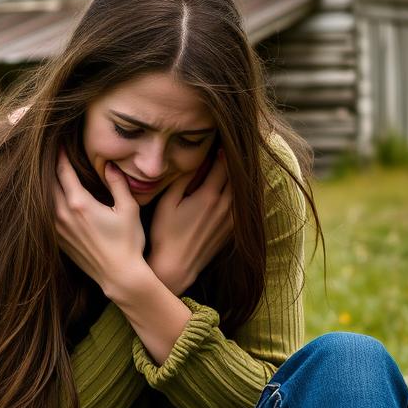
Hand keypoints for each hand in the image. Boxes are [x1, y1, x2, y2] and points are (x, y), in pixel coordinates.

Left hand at [54, 149, 146, 297]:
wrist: (119, 276)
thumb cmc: (128, 242)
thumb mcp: (129, 209)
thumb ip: (118, 184)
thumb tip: (110, 165)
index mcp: (80, 203)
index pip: (63, 171)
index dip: (59, 154)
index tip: (57, 142)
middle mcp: (63, 215)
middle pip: (48, 183)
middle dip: (48, 166)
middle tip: (46, 152)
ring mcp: (58, 230)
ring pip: (42, 200)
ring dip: (43, 184)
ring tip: (43, 171)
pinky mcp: (58, 241)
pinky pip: (45, 216)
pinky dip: (44, 204)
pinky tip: (47, 198)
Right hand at [147, 150, 231, 294]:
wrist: (176, 267)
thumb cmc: (165, 235)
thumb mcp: (167, 202)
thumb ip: (182, 180)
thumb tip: (194, 162)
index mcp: (208, 195)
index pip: (223, 165)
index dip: (223, 150)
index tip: (222, 140)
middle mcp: (224, 206)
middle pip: (236, 176)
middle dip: (234, 162)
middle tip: (232, 148)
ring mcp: (230, 220)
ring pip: (242, 192)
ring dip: (239, 178)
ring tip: (237, 166)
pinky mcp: (230, 232)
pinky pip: (242, 208)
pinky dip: (241, 196)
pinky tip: (237, 191)